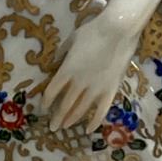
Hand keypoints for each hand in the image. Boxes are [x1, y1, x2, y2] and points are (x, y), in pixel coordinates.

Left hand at [40, 10, 138, 133]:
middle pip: (64, 105)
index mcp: (67, 70)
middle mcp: (79, 83)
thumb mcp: (71, 39)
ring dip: (71, 120)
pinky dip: (94, 122)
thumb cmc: (93, 31)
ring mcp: (96, 88)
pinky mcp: (111, 90)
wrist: (118, 30)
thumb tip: (54, 63)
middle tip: (52, 127)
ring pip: (80, 110)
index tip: (43, 109)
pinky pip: (101, 110)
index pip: (52, 91)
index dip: (46, 102)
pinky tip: (89, 130)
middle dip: (57, 117)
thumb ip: (62, 53)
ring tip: (65, 127)